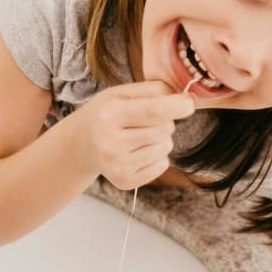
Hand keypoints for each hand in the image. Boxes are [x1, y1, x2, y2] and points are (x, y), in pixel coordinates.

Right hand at [72, 80, 194, 190]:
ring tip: (140, 135)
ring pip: (165, 148)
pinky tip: (138, 151)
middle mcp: (111, 142)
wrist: (81, 143)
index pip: (154, 111)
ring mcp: (117, 165)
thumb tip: (186, 98)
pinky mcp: (124, 181)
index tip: (189, 103)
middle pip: (164, 130)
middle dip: (166, 122)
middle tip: (146, 120)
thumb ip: (153, 90)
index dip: (177, 107)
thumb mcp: (121, 93)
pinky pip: (162, 165)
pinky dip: (158, 156)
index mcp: (110, 114)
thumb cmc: (106, 112)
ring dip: (162, 139)